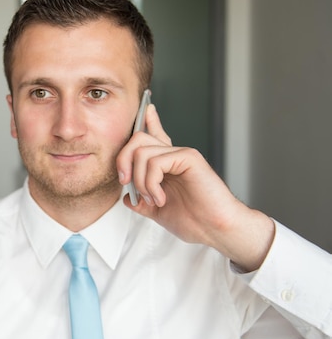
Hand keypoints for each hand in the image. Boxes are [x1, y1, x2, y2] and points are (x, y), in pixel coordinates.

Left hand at [116, 104, 274, 270]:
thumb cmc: (193, 222)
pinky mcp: (189, 158)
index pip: (155, 136)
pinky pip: (155, 162)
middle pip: (138, 139)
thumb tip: (126, 198)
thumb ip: (141, 202)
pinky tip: (160, 198)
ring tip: (153, 200)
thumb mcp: (157, 212)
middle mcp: (174, 156)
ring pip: (142, 153)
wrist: (214, 229)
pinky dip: (150, 183)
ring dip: (140, 181)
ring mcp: (182, 154)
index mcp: (167, 166)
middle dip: (123, 161)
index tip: (147, 109)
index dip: (148, 121)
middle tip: (126, 183)